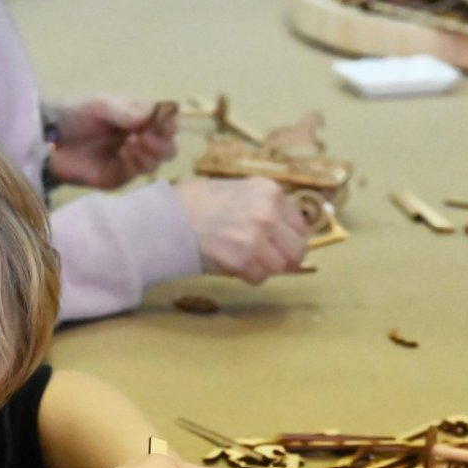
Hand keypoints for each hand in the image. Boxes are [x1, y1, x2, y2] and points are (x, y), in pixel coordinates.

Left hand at [47, 96, 177, 189]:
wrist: (45, 139)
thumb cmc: (72, 114)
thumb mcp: (99, 105)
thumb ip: (126, 111)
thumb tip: (152, 116)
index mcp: (138, 119)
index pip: (167, 124)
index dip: (169, 125)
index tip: (161, 123)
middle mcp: (138, 141)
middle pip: (168, 149)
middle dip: (162, 143)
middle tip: (145, 136)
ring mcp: (127, 162)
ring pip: (155, 164)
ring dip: (149, 153)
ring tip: (130, 142)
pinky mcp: (115, 178)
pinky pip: (135, 175)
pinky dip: (134, 163)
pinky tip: (123, 152)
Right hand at [173, 178, 309, 283]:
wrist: (167, 218)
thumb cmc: (195, 203)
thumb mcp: (237, 190)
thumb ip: (262, 207)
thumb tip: (282, 232)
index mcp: (269, 191)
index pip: (300, 225)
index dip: (288, 239)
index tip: (277, 244)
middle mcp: (268, 212)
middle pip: (297, 249)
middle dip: (283, 257)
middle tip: (264, 259)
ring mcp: (257, 237)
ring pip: (280, 266)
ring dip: (263, 268)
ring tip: (242, 259)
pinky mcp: (244, 260)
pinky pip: (260, 277)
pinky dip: (248, 276)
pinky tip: (231, 264)